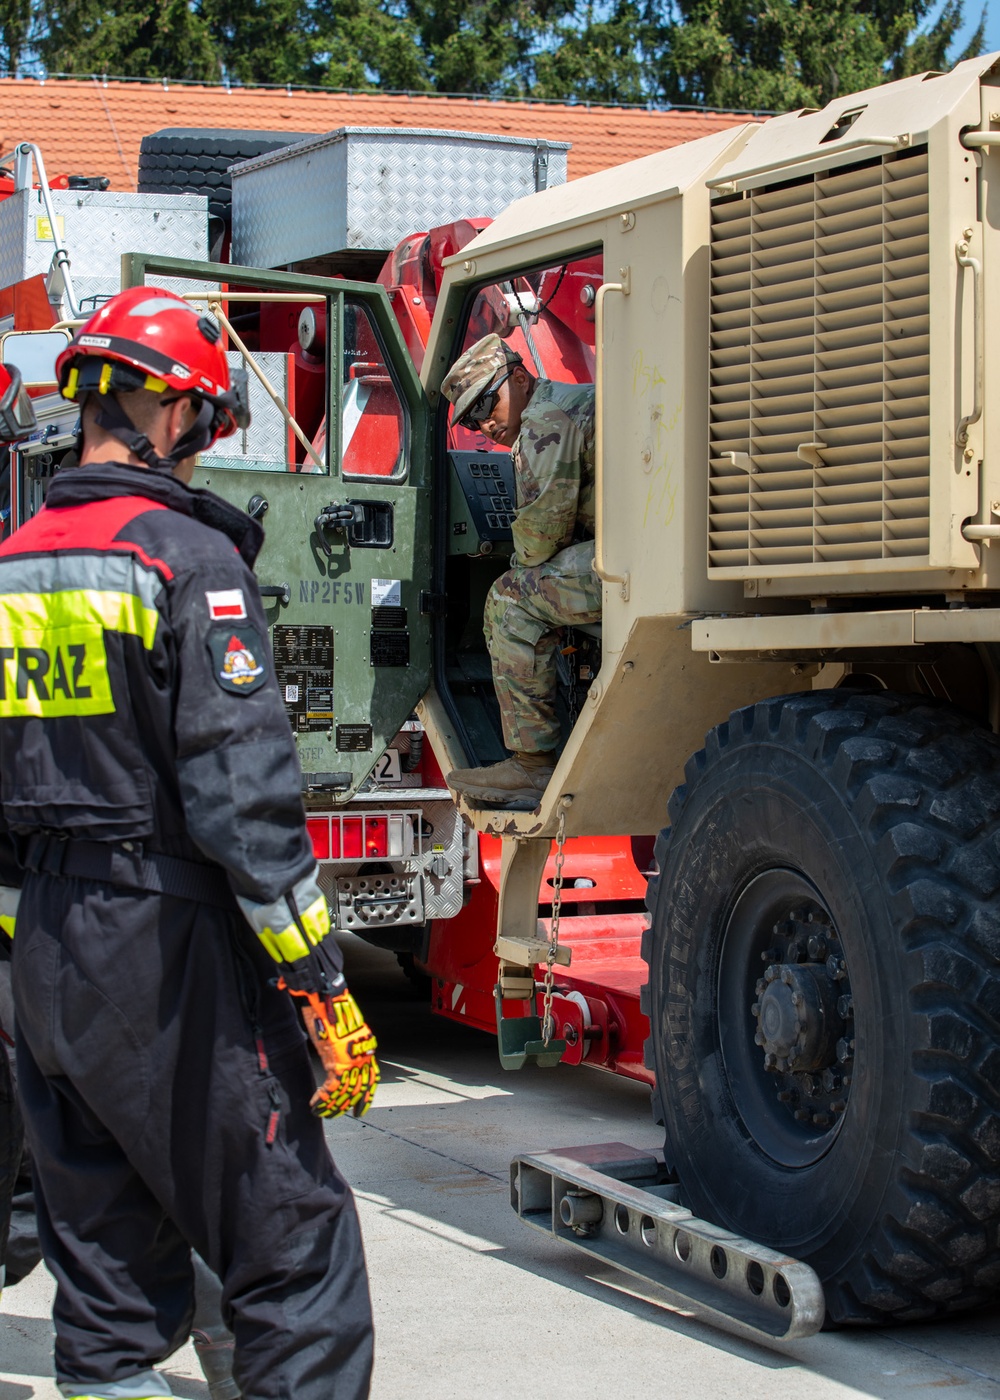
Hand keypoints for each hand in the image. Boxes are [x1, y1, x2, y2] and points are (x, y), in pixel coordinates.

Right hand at [298, 988, 379, 1118]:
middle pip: (359, 1087)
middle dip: (347, 1104)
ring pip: (346, 1091)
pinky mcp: (337, 1058)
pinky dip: (323, 1099)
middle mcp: (361, 1054)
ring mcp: (351, 1057)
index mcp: (363, 1047)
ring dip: (332, 1105)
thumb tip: (335, 1063)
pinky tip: (315, 1105)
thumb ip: (341, 1048)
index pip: (371, 1078)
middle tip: (336, 1114)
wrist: (325, 995)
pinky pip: (333, 1087)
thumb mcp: (339, 1032)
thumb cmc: (329, 1009)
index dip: (367, 1096)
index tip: (361, 1109)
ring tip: (322, 1112)